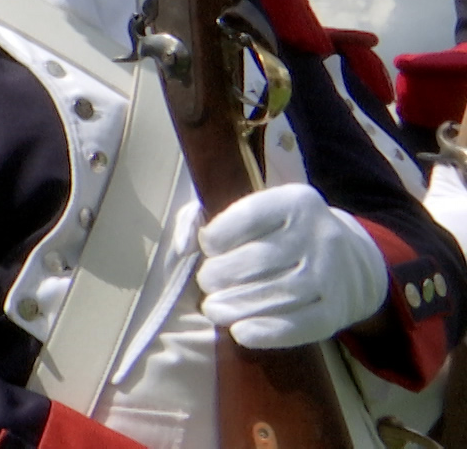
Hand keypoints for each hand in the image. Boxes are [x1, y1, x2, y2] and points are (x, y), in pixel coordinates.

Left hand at [197, 183, 388, 348]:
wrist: (354, 262)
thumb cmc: (284, 236)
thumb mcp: (258, 213)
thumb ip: (209, 219)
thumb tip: (182, 246)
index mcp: (296, 203)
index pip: (247, 217)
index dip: (216, 237)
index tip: (209, 248)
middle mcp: (319, 235)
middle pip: (258, 260)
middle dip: (220, 275)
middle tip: (208, 283)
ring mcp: (331, 274)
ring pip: (275, 294)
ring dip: (235, 306)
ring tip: (213, 309)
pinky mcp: (336, 311)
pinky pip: (299, 324)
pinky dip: (266, 332)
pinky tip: (240, 333)